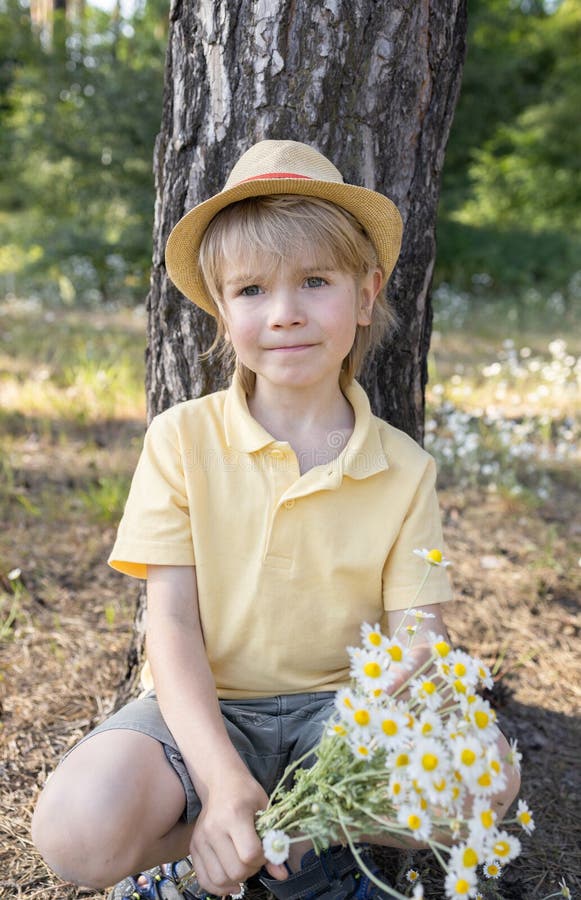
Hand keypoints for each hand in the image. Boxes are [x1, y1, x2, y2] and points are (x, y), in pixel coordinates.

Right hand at [189, 769, 287, 894]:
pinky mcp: (193, 847)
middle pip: (235, 870)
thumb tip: (282, 874)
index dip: (263, 858)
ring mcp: (201, 839)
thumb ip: (273, 842)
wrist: (220, 781)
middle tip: (255, 857)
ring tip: (243, 865)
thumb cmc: (246, 793)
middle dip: (251, 870)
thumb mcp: (265, 810)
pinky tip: (231, 882)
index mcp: (234, 814)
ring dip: (236, 879)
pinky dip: (218, 887)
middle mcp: (214, 828)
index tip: (266, 849)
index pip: (250, 854)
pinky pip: (204, 879)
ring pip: (220, 879)